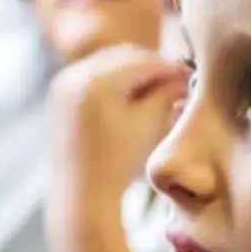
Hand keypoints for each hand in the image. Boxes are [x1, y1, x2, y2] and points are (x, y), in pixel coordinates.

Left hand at [47, 46, 189, 246]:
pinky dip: (113, 81)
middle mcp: (75, 75)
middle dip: (150, 67)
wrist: (82, 194)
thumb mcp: (148, 125)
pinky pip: (92, 76)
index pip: (142, 62)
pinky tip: (132, 96)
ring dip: (133, 72)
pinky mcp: (60, 96)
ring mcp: (63, 84)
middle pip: (123, 57)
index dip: (169, 67)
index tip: (190, 74)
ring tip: (155, 89)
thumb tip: (180, 76)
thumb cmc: (118, 164)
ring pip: (108, 64)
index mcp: (96, 82)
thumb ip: (165, 94)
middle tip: (174, 79)